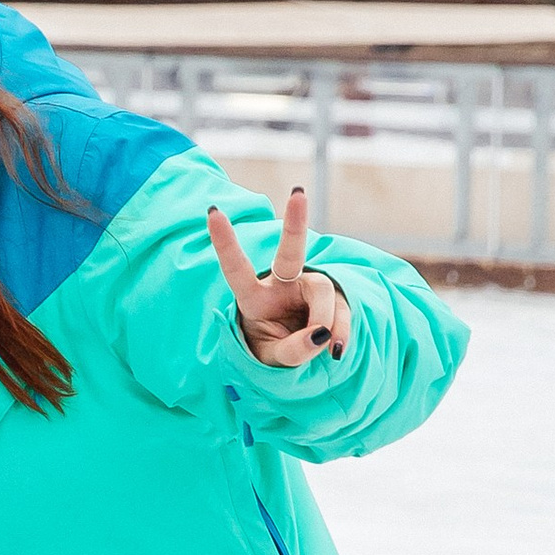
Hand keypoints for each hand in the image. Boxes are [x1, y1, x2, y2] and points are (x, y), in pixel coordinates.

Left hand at [207, 186, 351, 366]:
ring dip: (325, 320)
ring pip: (322, 291)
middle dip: (294, 224)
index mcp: (253, 297)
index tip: (212, 212)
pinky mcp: (335, 297)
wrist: (297, 357)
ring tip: (324, 349)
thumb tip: (320, 336)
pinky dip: (341, 332)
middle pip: (289, 254)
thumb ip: (292, 350)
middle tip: (298, 195)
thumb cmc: (272, 352)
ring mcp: (309, 288)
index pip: (237, 269)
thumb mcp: (272, 359)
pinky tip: (336, 350)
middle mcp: (281, 285)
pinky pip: (342, 310)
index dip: (225, 243)